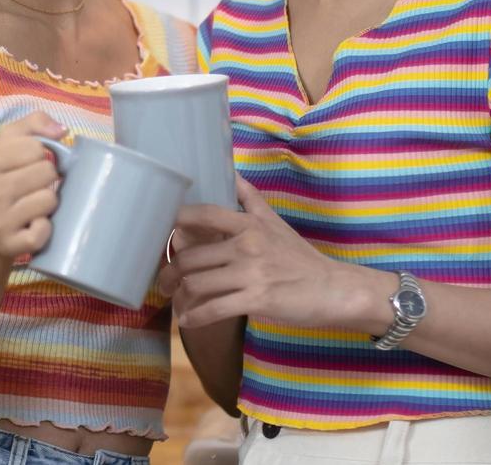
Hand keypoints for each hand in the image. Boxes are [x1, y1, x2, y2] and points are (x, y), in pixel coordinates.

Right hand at [0, 111, 64, 258]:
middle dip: (47, 178)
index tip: (30, 164)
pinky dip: (45, 229)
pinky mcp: (8, 245)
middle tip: (33, 186)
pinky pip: (44, 232)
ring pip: (50, 200)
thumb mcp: (6, 146)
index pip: (36, 147)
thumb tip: (63, 131)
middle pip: (47, 172)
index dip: (41, 154)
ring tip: (33, 204)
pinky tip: (34, 225)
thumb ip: (32, 124)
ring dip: (48, 202)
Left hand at [159, 177, 383, 330]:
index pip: (202, 215)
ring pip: (197, 284)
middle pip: (191, 257)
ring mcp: (252, 273)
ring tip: (175, 301)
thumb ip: (248, 197)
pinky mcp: (257, 300)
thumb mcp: (273, 220)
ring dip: (179, 297)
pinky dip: (196, 317)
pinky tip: (188, 321)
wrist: (332, 288)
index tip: (158, 233)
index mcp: (248, 224)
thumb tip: (231, 169)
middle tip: (164, 281)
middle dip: (170, 273)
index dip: (174, 222)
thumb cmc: (298, 256)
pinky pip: (214, 309)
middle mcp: (247, 245)